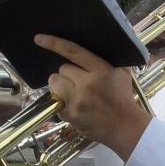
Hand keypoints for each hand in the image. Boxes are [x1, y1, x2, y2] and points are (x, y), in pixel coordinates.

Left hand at [38, 33, 150, 159]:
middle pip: (62, 69)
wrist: (125, 126)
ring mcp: (78, 100)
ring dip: (61, 86)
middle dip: (69, 74)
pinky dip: (62, 102)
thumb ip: (109, 58)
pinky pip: (56, 101)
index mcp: (102, 70)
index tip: (39, 38)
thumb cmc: (122, 97)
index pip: (74, 52)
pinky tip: (75, 106)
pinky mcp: (70, 114)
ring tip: (73, 92)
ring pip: (55, 83)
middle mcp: (88, 84)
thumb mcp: (122, 73)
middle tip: (79, 82)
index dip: (55, 43)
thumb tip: (94, 45)